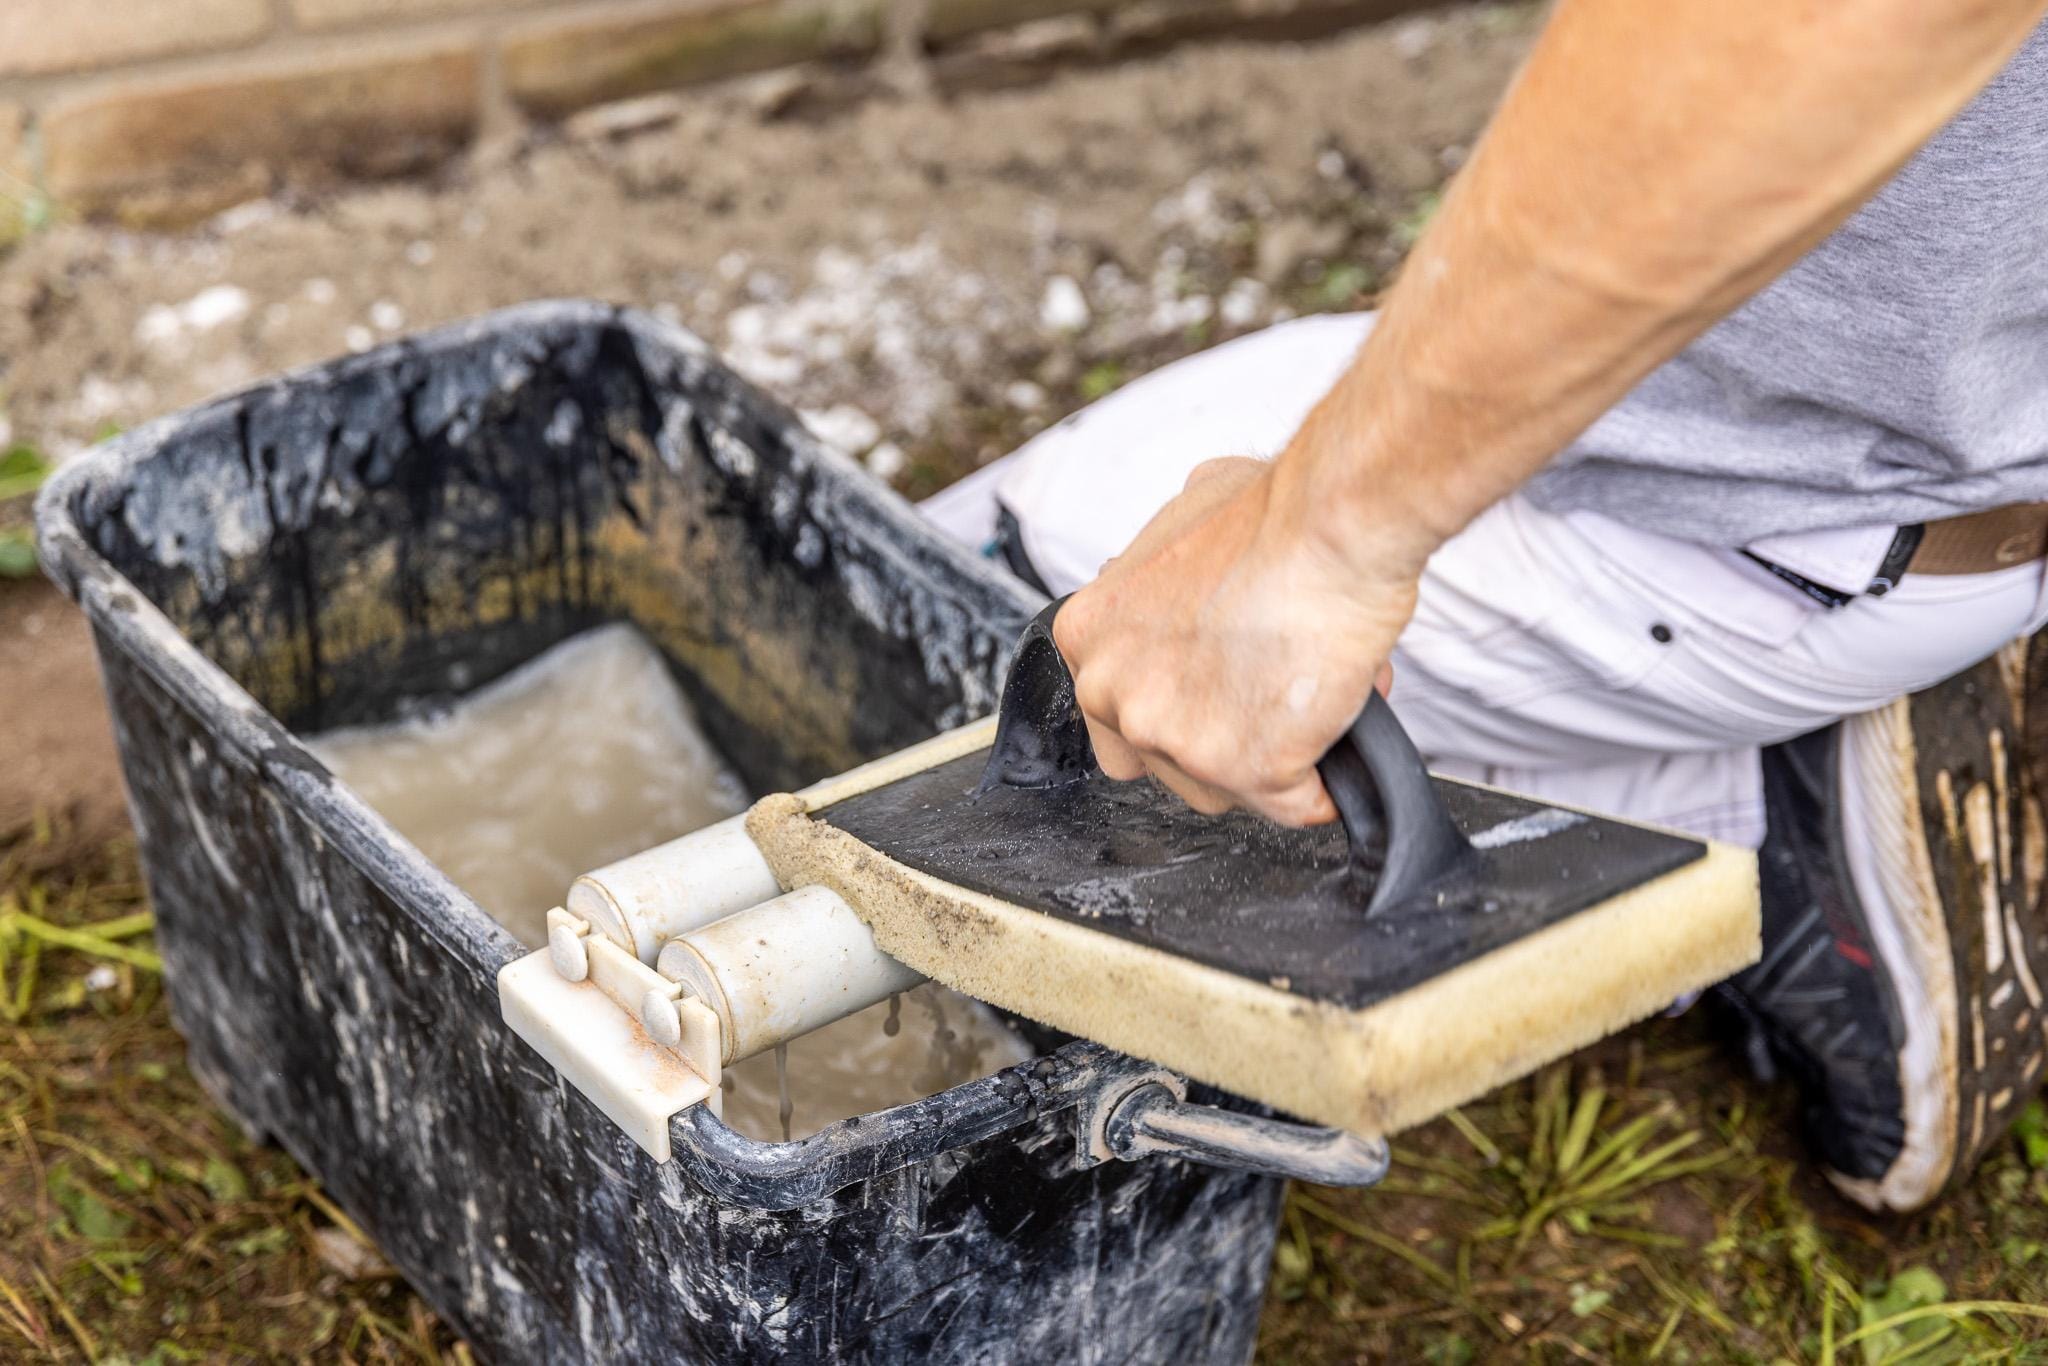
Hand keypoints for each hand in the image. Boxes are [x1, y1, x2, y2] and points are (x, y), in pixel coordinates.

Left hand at [1052, 456, 1415, 825]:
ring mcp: (1171, 736)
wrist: (1331, 524)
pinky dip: (1325, 778)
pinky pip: (1293, 803)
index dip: (1178, 706)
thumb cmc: (1275, 515)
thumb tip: (1183, 577)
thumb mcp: (1187, 514)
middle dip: (1221, 740)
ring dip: (1272, 759)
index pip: (1114, 714)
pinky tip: (1338, 719)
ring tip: (1311, 692)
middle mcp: (1112, 691)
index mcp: (1087, 634)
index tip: (1216, 687)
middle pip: (1163, 763)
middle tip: (1269, 688)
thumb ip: (1166, 567)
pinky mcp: (1241, 769)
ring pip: (1224, 791)